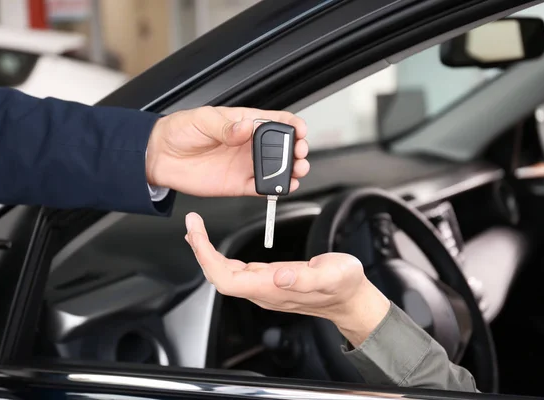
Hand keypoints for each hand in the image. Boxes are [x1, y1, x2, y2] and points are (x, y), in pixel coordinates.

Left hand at [146, 106, 308, 196]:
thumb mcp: (202, 120)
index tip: (299, 130)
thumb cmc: (179, 131)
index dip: (291, 125)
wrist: (159, 156)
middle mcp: (248, 145)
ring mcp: (244, 165)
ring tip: (297, 170)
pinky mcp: (237, 184)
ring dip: (290, 170)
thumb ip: (226, 126)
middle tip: (300, 153)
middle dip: (296, 149)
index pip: (276, 121)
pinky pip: (260, 188)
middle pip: (282, 147)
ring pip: (276, 169)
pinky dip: (274, 189)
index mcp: (243, 123)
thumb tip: (245, 128)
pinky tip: (283, 187)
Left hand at [184, 212, 390, 346]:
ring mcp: (264, 286)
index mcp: (273, 288)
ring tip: (196, 231)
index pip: (226, 278)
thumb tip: (279, 275)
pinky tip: (216, 246)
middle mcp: (263, 290)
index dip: (207, 257)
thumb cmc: (344, 287)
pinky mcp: (269, 279)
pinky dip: (221, 255)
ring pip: (225, 273)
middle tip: (192, 224)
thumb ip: (305, 278)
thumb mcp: (333, 275)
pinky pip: (236, 270)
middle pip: (219, 276)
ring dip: (208, 253)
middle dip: (201, 250)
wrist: (351, 299)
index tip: (197, 234)